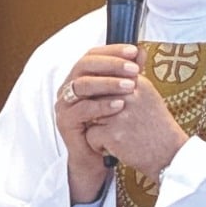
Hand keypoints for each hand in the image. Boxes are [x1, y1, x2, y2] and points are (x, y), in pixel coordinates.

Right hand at [55, 46, 140, 202]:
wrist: (99, 156)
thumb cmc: (110, 122)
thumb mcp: (122, 94)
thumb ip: (128, 73)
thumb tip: (141, 51)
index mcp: (80, 76)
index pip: (92, 54)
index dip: (113, 50)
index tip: (134, 52)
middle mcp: (68, 87)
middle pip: (84, 65)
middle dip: (111, 64)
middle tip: (134, 69)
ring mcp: (64, 105)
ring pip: (81, 85)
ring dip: (108, 83)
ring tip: (130, 86)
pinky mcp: (65, 123)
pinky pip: (81, 110)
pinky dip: (101, 106)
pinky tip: (119, 105)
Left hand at [85, 73, 189, 181]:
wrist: (170, 154)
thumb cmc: (156, 127)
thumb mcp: (148, 97)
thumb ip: (129, 85)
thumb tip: (105, 78)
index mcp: (137, 82)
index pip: (105, 79)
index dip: (103, 97)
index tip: (113, 110)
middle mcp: (128, 94)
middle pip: (94, 96)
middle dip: (97, 111)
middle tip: (113, 125)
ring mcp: (120, 113)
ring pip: (89, 115)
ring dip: (97, 126)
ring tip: (115, 135)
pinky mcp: (113, 133)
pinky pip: (90, 135)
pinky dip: (98, 145)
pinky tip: (115, 147)